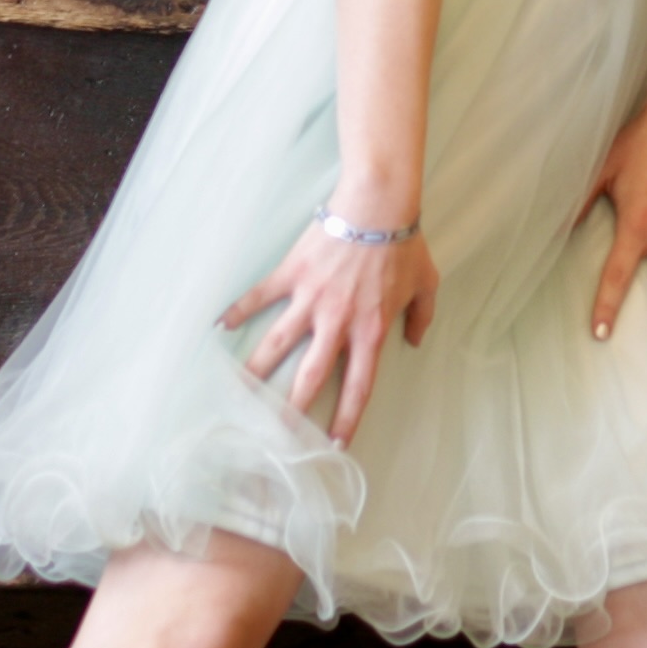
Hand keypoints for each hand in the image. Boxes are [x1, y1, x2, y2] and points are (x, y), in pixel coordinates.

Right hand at [224, 212, 439, 446]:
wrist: (378, 203)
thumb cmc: (404, 243)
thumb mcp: (427, 284)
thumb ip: (422, 318)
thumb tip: (415, 342)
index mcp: (370, 331)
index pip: (359, 386)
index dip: (347, 419)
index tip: (332, 444)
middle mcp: (337, 322)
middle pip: (310, 377)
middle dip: (291, 411)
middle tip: (274, 436)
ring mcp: (310, 299)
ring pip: (277, 343)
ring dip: (255, 371)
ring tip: (236, 394)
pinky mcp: (292, 274)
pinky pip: (260, 296)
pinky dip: (239, 310)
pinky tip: (219, 326)